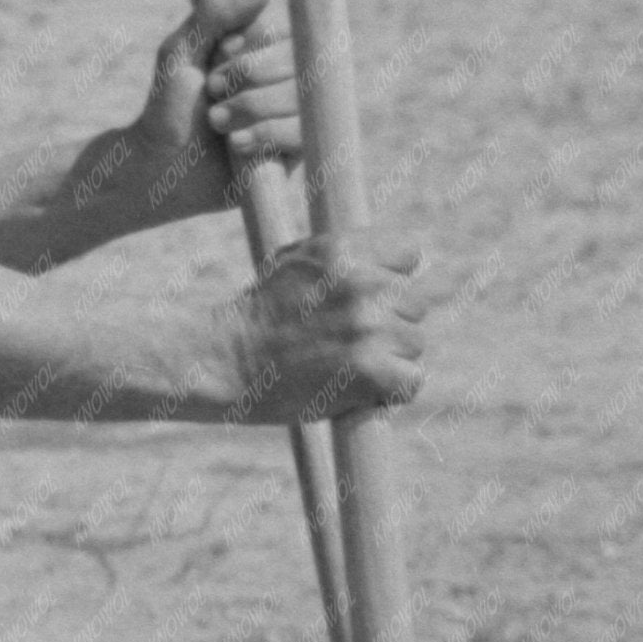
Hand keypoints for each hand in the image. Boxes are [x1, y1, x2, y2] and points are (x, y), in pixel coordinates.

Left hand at [128, 0, 304, 218]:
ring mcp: (289, 119)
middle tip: (212, 90)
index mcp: (259, 56)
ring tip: (216, 121)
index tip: (219, 54)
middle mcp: (280, 84)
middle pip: (296, 62)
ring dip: (252, 106)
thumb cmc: (166, 109)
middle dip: (249, 74)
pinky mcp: (291, 155)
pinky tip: (235, 144)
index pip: (283, 33)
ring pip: (299, 97)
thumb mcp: (181, 51)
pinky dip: (267, 133)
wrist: (156, 168)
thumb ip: (215, 14)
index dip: (254, 43)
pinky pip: (302, 134)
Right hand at [229, 235, 427, 419]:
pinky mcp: (370, 368)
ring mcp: (369, 325)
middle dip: (392, 324)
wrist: (226, 361)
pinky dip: (393, 392)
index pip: (410, 256)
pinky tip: (362, 391)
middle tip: (350, 343)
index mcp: (345, 249)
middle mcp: (363, 282)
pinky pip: (413, 379)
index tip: (371, 302)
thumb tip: (405, 260)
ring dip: (391, 360)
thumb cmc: (258, 315)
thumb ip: (347, 256)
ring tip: (347, 367)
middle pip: (417, 303)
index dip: (393, 282)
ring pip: (415, 343)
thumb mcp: (296, 261)